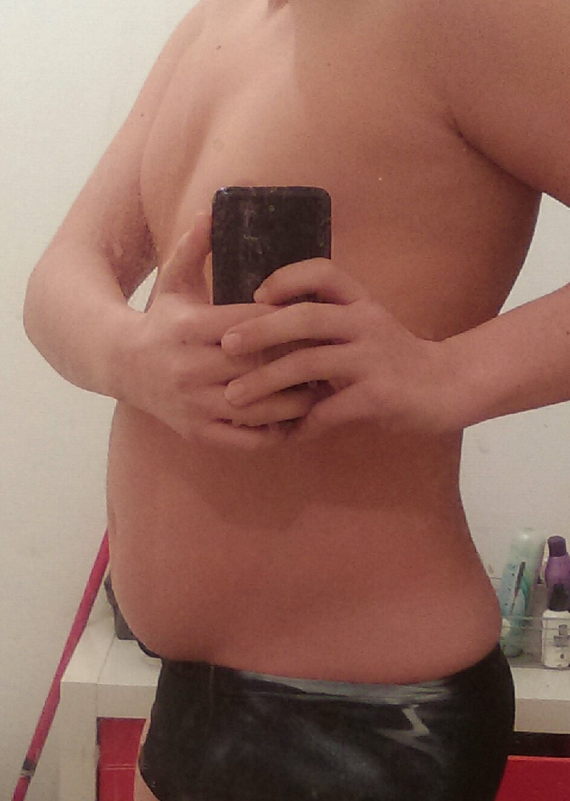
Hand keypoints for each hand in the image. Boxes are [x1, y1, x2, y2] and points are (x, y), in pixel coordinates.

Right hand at [120, 212, 319, 450]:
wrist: (120, 365)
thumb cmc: (159, 320)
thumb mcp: (173, 281)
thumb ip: (195, 247)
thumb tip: (214, 208)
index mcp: (189, 326)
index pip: (251, 322)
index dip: (288, 321)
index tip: (316, 318)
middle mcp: (189, 367)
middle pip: (259, 364)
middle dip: (298, 361)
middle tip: (331, 356)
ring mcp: (193, 404)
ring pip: (258, 406)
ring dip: (295, 400)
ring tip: (321, 388)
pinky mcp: (196, 432)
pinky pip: (245, 439)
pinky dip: (274, 434)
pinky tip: (295, 421)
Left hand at [220, 258, 452, 441]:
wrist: (446, 386)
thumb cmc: (394, 357)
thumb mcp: (365, 327)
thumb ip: (327, 323)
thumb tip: (266, 324)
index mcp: (360, 302)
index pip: (323, 272)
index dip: (287, 278)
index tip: (256, 294)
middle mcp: (366, 323)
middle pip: (306, 317)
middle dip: (260, 330)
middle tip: (226, 345)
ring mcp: (373, 359)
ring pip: (309, 364)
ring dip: (266, 382)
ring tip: (235, 396)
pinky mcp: (378, 396)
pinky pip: (329, 410)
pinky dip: (302, 424)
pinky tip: (284, 434)